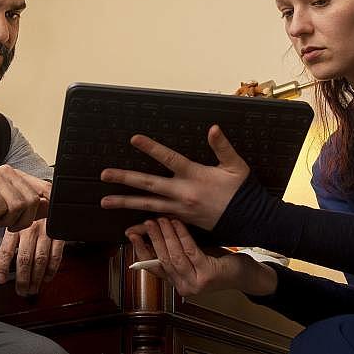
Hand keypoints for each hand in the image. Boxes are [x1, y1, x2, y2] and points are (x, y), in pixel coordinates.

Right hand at [0, 166, 50, 232]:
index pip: (44, 187)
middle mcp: (6, 172)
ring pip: (17, 206)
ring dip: (4, 220)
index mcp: (15, 175)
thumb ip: (29, 208)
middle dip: (21, 219)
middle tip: (5, 221)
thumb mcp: (8, 212)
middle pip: (32, 201)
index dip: (50, 202)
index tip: (50, 215)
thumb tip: (50, 207)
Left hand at [0, 218, 64, 295]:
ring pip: (40, 259)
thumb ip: (3, 246)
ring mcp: (45, 232)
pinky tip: (46, 278)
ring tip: (32, 289)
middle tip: (21, 291)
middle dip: (22, 278)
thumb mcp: (13, 227)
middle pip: (24, 258)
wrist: (49, 201)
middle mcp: (30, 229)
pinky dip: (51, 269)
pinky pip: (56, 255)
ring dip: (36, 278)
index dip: (3, 267)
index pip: (6, 251)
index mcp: (15, 228)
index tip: (1, 280)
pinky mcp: (58, 235)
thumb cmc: (30, 216)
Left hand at [101, 125, 248, 229]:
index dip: (151, 148)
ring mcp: (180, 209)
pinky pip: (158, 221)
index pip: (168, 159)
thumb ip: (222, 146)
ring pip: (147, 205)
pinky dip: (142, 223)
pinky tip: (127, 225)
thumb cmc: (241, 191)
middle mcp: (183, 193)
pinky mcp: (181, 220)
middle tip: (104, 174)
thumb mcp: (235, 165)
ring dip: (125, 202)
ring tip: (104, 201)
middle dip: (125, 178)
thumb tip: (213, 128)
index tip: (134, 139)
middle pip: (149, 185)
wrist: (248, 220)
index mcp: (195, 175)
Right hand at [127, 218, 275, 296]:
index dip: (140, 250)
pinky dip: (182, 235)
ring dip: (165, 235)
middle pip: (161, 260)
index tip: (131, 234)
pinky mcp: (207, 275)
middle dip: (152, 238)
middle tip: (146, 221)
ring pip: (174, 256)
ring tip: (160, 219)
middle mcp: (184, 287)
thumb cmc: (218, 261)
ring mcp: (195, 284)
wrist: (245, 274)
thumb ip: (174, 246)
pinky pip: (190, 251)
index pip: (152, 267)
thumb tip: (152, 228)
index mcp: (177, 282)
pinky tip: (177, 223)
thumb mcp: (192, 254)